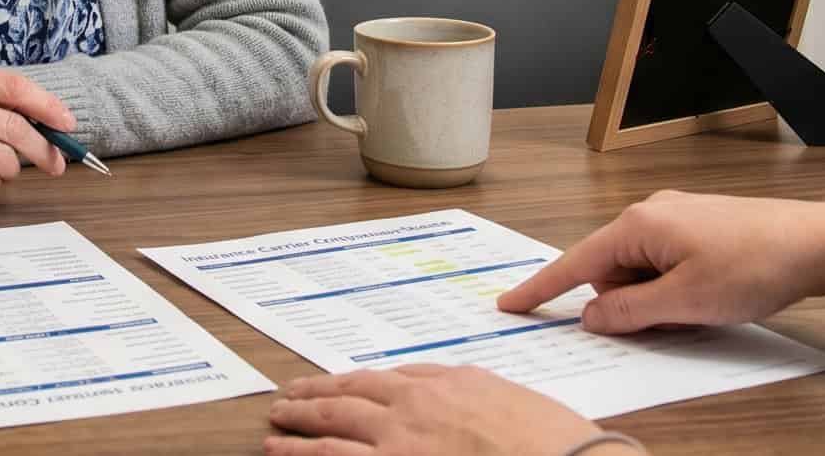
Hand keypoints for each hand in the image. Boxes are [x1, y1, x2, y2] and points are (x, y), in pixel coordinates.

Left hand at [265, 366, 602, 455]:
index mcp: (442, 385)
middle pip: (346, 399)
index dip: (348, 383)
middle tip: (284, 401)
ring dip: (297, 432)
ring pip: (332, 433)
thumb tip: (444, 390)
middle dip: (310, 399)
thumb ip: (466, 389)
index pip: (380, 379)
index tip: (330, 385)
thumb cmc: (550, 438)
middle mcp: (413, 409)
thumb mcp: (504, 395)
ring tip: (273, 431)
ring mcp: (401, 445)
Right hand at [495, 190, 824, 334]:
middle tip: (673, 317)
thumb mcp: (686, 302)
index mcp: (638, 226)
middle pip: (610, 272)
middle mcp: (649, 214)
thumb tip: (592, 316)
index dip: (542, 288)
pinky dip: (674, 287)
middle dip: (629, 304)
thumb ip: (630, 312)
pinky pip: (664, 264)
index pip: (575, 263)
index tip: (510, 304)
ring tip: (701, 305)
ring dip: (657, 298)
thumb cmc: (755, 264)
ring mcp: (675, 218)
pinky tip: (708, 294)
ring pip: (639, 271)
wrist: (817, 242)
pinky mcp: (697, 227)